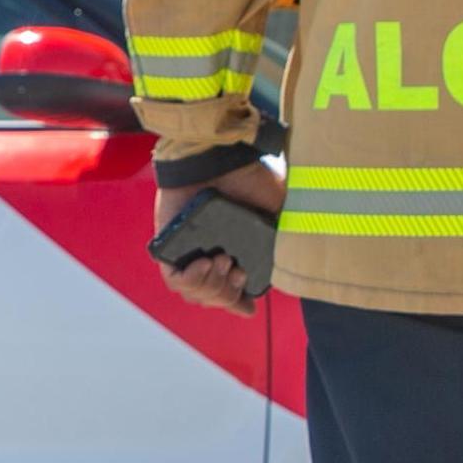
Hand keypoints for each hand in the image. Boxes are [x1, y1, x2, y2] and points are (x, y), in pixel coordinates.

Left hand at [153, 160, 285, 313]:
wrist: (217, 157)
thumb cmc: (247, 177)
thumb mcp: (277, 211)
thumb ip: (285, 237)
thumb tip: (294, 263)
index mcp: (235, 251)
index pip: (232, 294)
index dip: (239, 304)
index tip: (247, 304)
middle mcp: (210, 255)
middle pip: (214, 298)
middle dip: (228, 294)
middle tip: (235, 268)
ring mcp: (188, 252)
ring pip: (195, 293)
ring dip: (212, 286)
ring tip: (221, 259)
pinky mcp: (168, 246)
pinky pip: (173, 279)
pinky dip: (190, 279)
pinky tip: (203, 263)